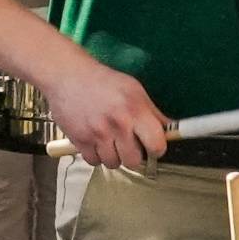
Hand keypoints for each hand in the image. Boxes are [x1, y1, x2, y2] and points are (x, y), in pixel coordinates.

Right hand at [55, 59, 173, 169]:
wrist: (67, 75)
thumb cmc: (103, 81)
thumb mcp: (133, 90)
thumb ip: (152, 112)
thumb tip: (170, 130)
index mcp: (135, 109)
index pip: (156, 144)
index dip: (156, 148)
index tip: (152, 146)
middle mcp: (118, 124)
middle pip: (134, 161)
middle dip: (133, 155)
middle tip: (128, 143)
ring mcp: (97, 134)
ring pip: (113, 164)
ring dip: (113, 156)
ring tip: (109, 140)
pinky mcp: (79, 140)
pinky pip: (94, 162)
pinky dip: (96, 155)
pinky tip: (95, 141)